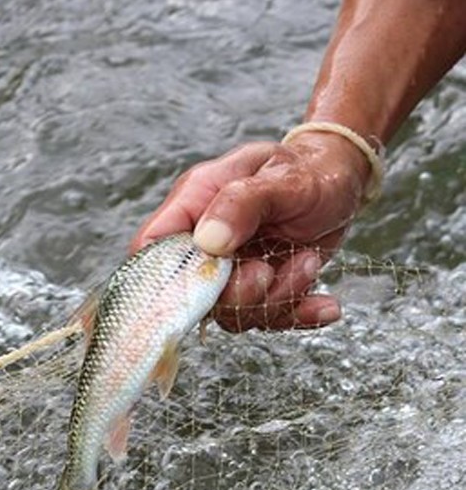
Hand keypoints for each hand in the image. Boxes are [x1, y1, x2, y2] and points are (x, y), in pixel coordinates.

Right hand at [130, 132, 370, 331]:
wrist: (339, 181)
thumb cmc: (306, 170)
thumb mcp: (280, 177)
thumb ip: (241, 203)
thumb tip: (208, 242)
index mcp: (194, 205)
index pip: (150, 247)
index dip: (161, 277)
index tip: (203, 282)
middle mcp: (205, 243)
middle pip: (193, 294)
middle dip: (238, 294)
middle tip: (269, 269)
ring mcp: (231, 272)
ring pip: (233, 313)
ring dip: (278, 297)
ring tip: (310, 261)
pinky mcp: (259, 291)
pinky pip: (269, 319)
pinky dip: (300, 315)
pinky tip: (326, 305)